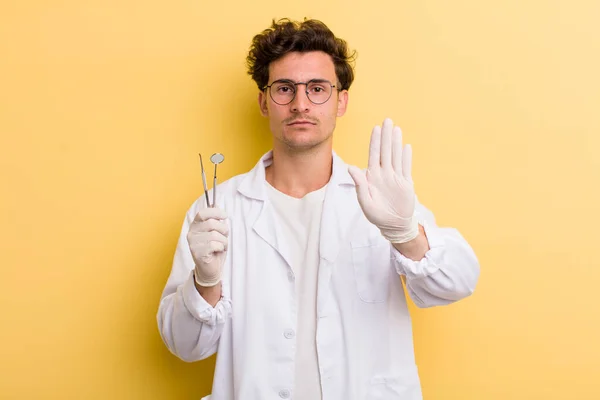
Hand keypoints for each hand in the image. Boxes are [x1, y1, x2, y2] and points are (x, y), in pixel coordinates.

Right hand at [187, 207, 228, 286]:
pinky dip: (221, 248)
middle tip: (224, 236)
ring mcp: (193, 243)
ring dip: (223, 241)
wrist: (211, 269)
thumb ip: (215, 219)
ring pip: (215, 235)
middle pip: (212, 223)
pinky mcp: (197, 253)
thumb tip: (216, 204)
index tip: (225, 215)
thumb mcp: (216, 232)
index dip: (216, 212)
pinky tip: (217, 252)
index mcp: (196, 225)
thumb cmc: (214, 249)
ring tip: (220, 246)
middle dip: (223, 229)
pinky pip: (215, 245)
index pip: (203, 213)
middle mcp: (192, 233)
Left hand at [348, 118, 418, 243]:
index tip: (376, 128)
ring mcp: (396, 177)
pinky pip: (406, 167)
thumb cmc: (377, 216)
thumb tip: (351, 167)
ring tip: (396, 129)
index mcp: (372, 177)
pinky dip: (406, 157)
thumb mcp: (365, 202)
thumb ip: (359, 185)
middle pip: (385, 151)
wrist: (394, 226)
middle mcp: (384, 174)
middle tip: (387, 120)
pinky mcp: (406, 183)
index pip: (374, 155)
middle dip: (386, 136)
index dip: (375, 142)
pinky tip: (406, 146)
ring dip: (396, 143)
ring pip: (396, 156)